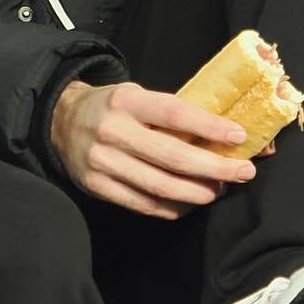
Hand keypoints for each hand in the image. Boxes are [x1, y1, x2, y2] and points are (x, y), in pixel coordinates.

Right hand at [49, 79, 257, 219]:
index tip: (240, 137)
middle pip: (174, 157)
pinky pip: (145, 204)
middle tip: (243, 172)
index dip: (210, 127)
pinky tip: (190, 202)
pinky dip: (174, 208)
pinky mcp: (97, 186)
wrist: (60, 121)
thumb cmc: (111, 108)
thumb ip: (171, 113)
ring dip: (199, 192)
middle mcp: (113, 131)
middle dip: (216, 169)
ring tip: (219, 189)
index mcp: (126, 101)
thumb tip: (224, 133)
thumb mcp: (137, 96)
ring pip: (162, 187)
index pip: (175, 114)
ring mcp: (103, 162)